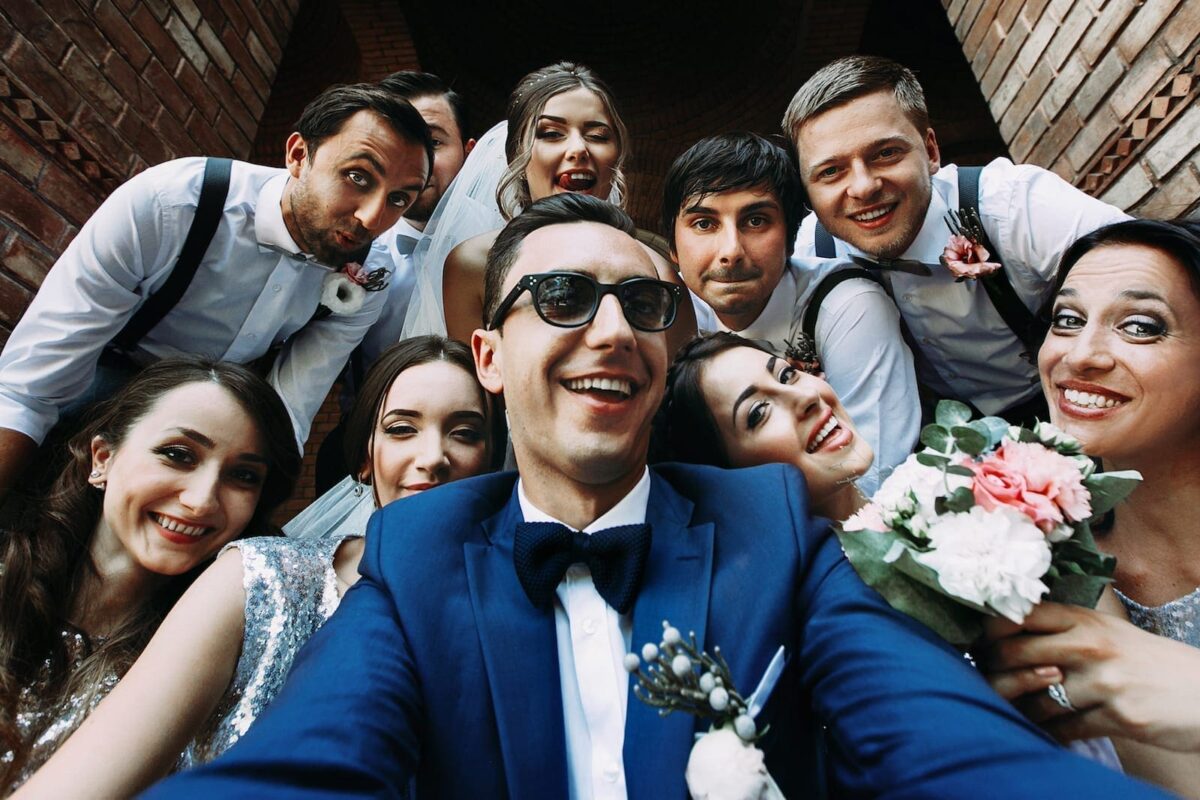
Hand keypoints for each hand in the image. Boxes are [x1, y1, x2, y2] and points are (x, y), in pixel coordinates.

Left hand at [983, 601, 1199, 751]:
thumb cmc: (1149, 662)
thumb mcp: (1108, 631)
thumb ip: (1063, 628)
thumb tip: (1006, 631)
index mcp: (1083, 619)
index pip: (1018, 614)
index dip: (989, 631)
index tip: (981, 645)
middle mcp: (1089, 645)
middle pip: (1013, 654)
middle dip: (993, 671)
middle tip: (990, 680)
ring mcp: (1103, 681)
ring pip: (1034, 697)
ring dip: (1020, 708)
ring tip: (1016, 710)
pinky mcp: (1118, 716)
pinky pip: (1064, 728)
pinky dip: (1050, 732)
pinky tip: (1047, 731)